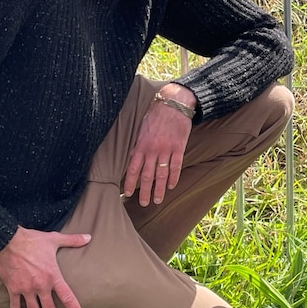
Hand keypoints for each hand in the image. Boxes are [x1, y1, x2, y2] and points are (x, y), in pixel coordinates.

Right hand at [0, 226, 90, 307]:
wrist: (7, 241)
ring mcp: (25, 289)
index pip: (67, 297)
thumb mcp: (55, 239)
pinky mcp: (12, 289)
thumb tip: (89, 237)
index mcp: (53, 276)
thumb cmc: (32, 240)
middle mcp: (40, 286)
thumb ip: (73, 240)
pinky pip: (15, 305)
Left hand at [123, 84, 194, 206]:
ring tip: (157, 200)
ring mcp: (166, 150)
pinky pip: (176, 166)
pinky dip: (173, 178)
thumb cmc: (156, 115)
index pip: (133, 168)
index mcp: (141, 145)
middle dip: (144, 191)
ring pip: (161, 174)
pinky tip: (171, 186)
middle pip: (147, 175)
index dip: (129, 182)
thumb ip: (138, 145)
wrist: (174, 104)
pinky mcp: (179, 147)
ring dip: (159, 189)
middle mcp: (153, 150)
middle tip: (144, 203)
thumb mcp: (141, 128)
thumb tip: (132, 158)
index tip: (127, 194)